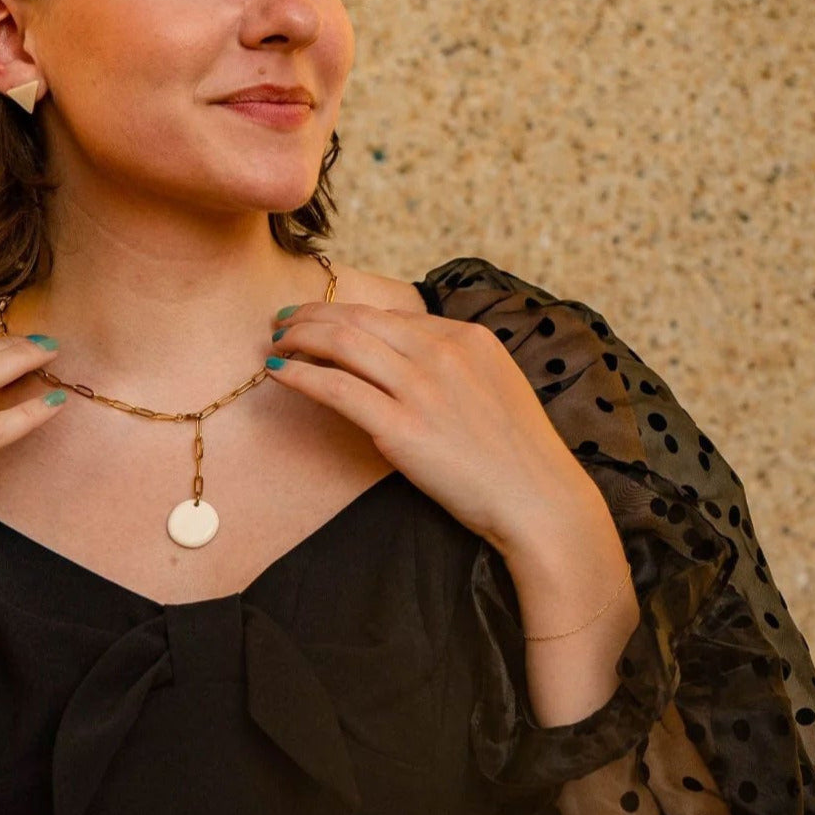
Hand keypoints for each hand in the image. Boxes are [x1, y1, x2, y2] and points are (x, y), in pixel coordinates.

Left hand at [264, 301, 600, 556]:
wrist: (539, 501)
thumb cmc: (517, 455)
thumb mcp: (493, 386)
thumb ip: (454, 363)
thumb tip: (405, 355)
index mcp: (468, 337)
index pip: (391, 314)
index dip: (346, 312)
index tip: (318, 317)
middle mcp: (443, 353)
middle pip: (359, 319)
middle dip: (312, 314)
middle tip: (282, 320)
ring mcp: (421, 388)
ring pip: (342, 344)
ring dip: (299, 337)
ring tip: (275, 342)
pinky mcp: (401, 427)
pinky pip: (336, 388)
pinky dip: (301, 375)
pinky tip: (279, 373)